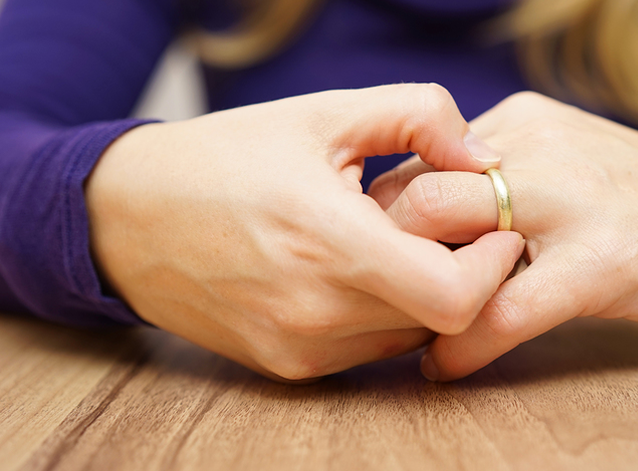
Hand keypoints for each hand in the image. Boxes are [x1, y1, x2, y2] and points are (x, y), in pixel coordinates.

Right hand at [85, 84, 523, 381]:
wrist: (129, 219)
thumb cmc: (228, 157)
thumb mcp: (324, 112)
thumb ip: (419, 118)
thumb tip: (484, 160)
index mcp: (326, 239)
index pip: (453, 297)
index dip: (492, 267)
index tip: (495, 230)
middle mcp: (314, 310)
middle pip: (441, 319)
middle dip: (467, 274)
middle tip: (455, 231)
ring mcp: (300, 347)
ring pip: (411, 337)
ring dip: (427, 296)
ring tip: (399, 246)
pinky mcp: (289, 366)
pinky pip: (371, 349)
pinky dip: (388, 314)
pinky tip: (363, 272)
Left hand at [370, 92, 637, 380]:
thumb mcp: (571, 169)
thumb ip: (503, 185)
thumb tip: (421, 228)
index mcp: (525, 124)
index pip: (417, 161)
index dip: (385, 220)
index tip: (374, 262)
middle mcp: (541, 147)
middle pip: (415, 190)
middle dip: (382, 254)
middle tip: (379, 302)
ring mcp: (574, 200)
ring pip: (448, 234)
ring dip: (413, 296)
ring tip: (406, 334)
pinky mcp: (607, 260)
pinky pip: (504, 308)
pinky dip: (463, 345)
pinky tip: (446, 367)